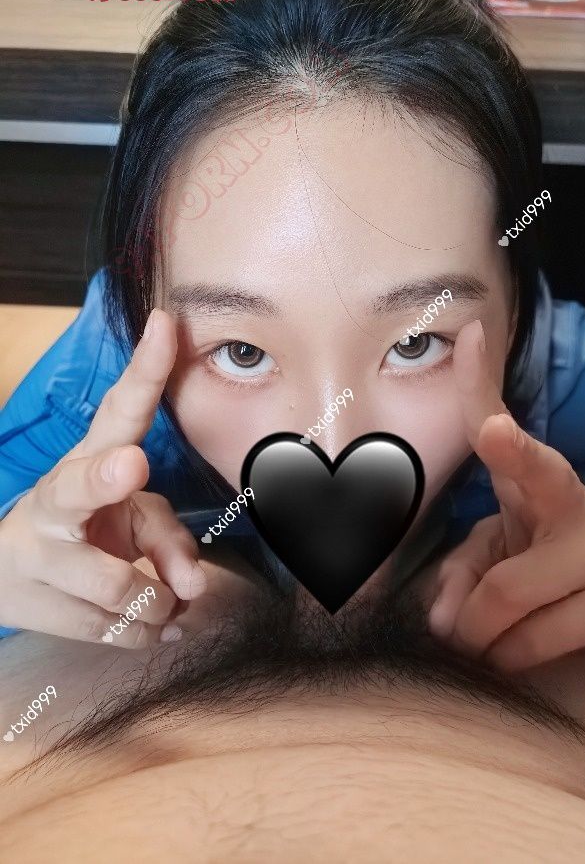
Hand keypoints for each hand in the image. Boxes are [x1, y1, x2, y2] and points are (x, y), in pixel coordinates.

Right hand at [0, 309, 206, 647]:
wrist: (8, 574)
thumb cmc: (90, 527)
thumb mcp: (133, 516)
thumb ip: (171, 537)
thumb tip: (190, 589)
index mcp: (88, 459)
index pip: (120, 408)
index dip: (145, 368)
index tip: (164, 325)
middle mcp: (57, 499)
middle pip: (78, 485)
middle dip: (104, 477)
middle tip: (129, 464)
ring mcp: (39, 554)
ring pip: (120, 588)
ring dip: (158, 603)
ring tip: (164, 600)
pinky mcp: (32, 605)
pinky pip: (113, 632)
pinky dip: (146, 634)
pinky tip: (151, 625)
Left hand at [427, 320, 584, 671]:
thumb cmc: (546, 545)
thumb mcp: (499, 538)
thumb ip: (461, 569)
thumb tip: (440, 622)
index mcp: (540, 480)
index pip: (516, 450)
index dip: (499, 431)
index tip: (483, 391)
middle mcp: (578, 511)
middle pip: (504, 579)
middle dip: (468, 616)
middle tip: (452, 627)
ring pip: (518, 616)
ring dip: (487, 639)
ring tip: (486, 634)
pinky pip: (545, 646)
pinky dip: (515, 655)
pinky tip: (517, 647)